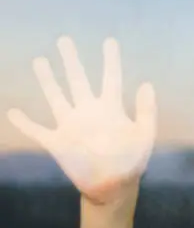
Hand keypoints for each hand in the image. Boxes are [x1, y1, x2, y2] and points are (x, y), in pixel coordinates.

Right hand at [6, 36, 156, 202]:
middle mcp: (89, 113)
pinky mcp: (58, 143)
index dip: (110, 60)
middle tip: (65, 40)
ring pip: (56, 97)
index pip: (110, 79)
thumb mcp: (144, 136)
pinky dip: (25, 123)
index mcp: (111, 110)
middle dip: (71, 61)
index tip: (110, 41)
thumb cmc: (132, 162)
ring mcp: (72, 126)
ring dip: (47, 80)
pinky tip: (13, 112)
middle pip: (78, 80)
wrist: (114, 187)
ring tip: (40, 60)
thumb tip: (146, 83)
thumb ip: (146, 111)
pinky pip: (37, 130)